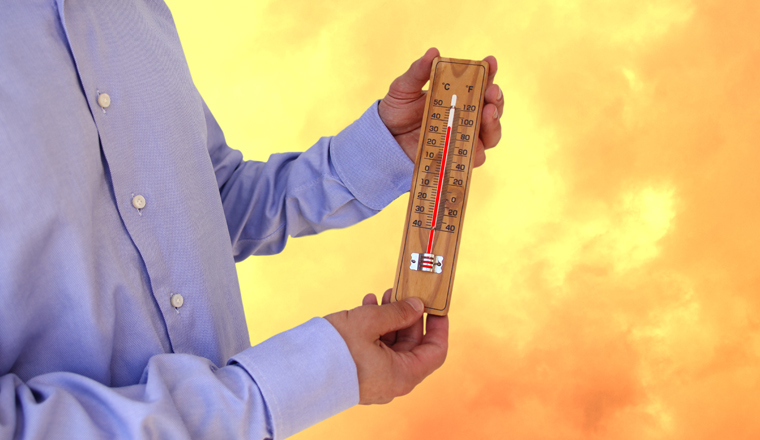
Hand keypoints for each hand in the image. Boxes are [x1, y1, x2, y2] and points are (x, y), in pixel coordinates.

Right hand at [324, 289, 448, 403]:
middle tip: (401, 292)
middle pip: (412, 344)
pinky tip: (366, 305)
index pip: (435, 352)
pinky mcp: (359, 372)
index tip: (436, 306)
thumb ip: (398, 312)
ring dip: (389, 317)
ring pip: (391, 343)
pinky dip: (374, 327)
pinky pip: (375, 348)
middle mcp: (392, 380)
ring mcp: (375, 377)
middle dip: (407, 315)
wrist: (298, 371)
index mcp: (403, 375)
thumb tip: (416, 306)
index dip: (439, 327)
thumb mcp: (371, 322)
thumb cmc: (336, 350)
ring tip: (380, 295)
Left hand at [378, 47, 502, 166]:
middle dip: (496, 99)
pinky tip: (471, 141)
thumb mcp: (404, 87)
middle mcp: (467, 117)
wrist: (384, 138)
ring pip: (491, 135)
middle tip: (492, 90)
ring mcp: (464, 138)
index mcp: (459, 95)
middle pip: (493, 109)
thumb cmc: (397, 110)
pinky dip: (476, 151)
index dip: (489, 72)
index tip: (490, 61)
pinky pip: (474, 158)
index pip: (481, 82)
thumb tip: (433, 52)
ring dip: (493, 123)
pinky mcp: (457, 158)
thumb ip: (418, 72)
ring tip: (487, 112)